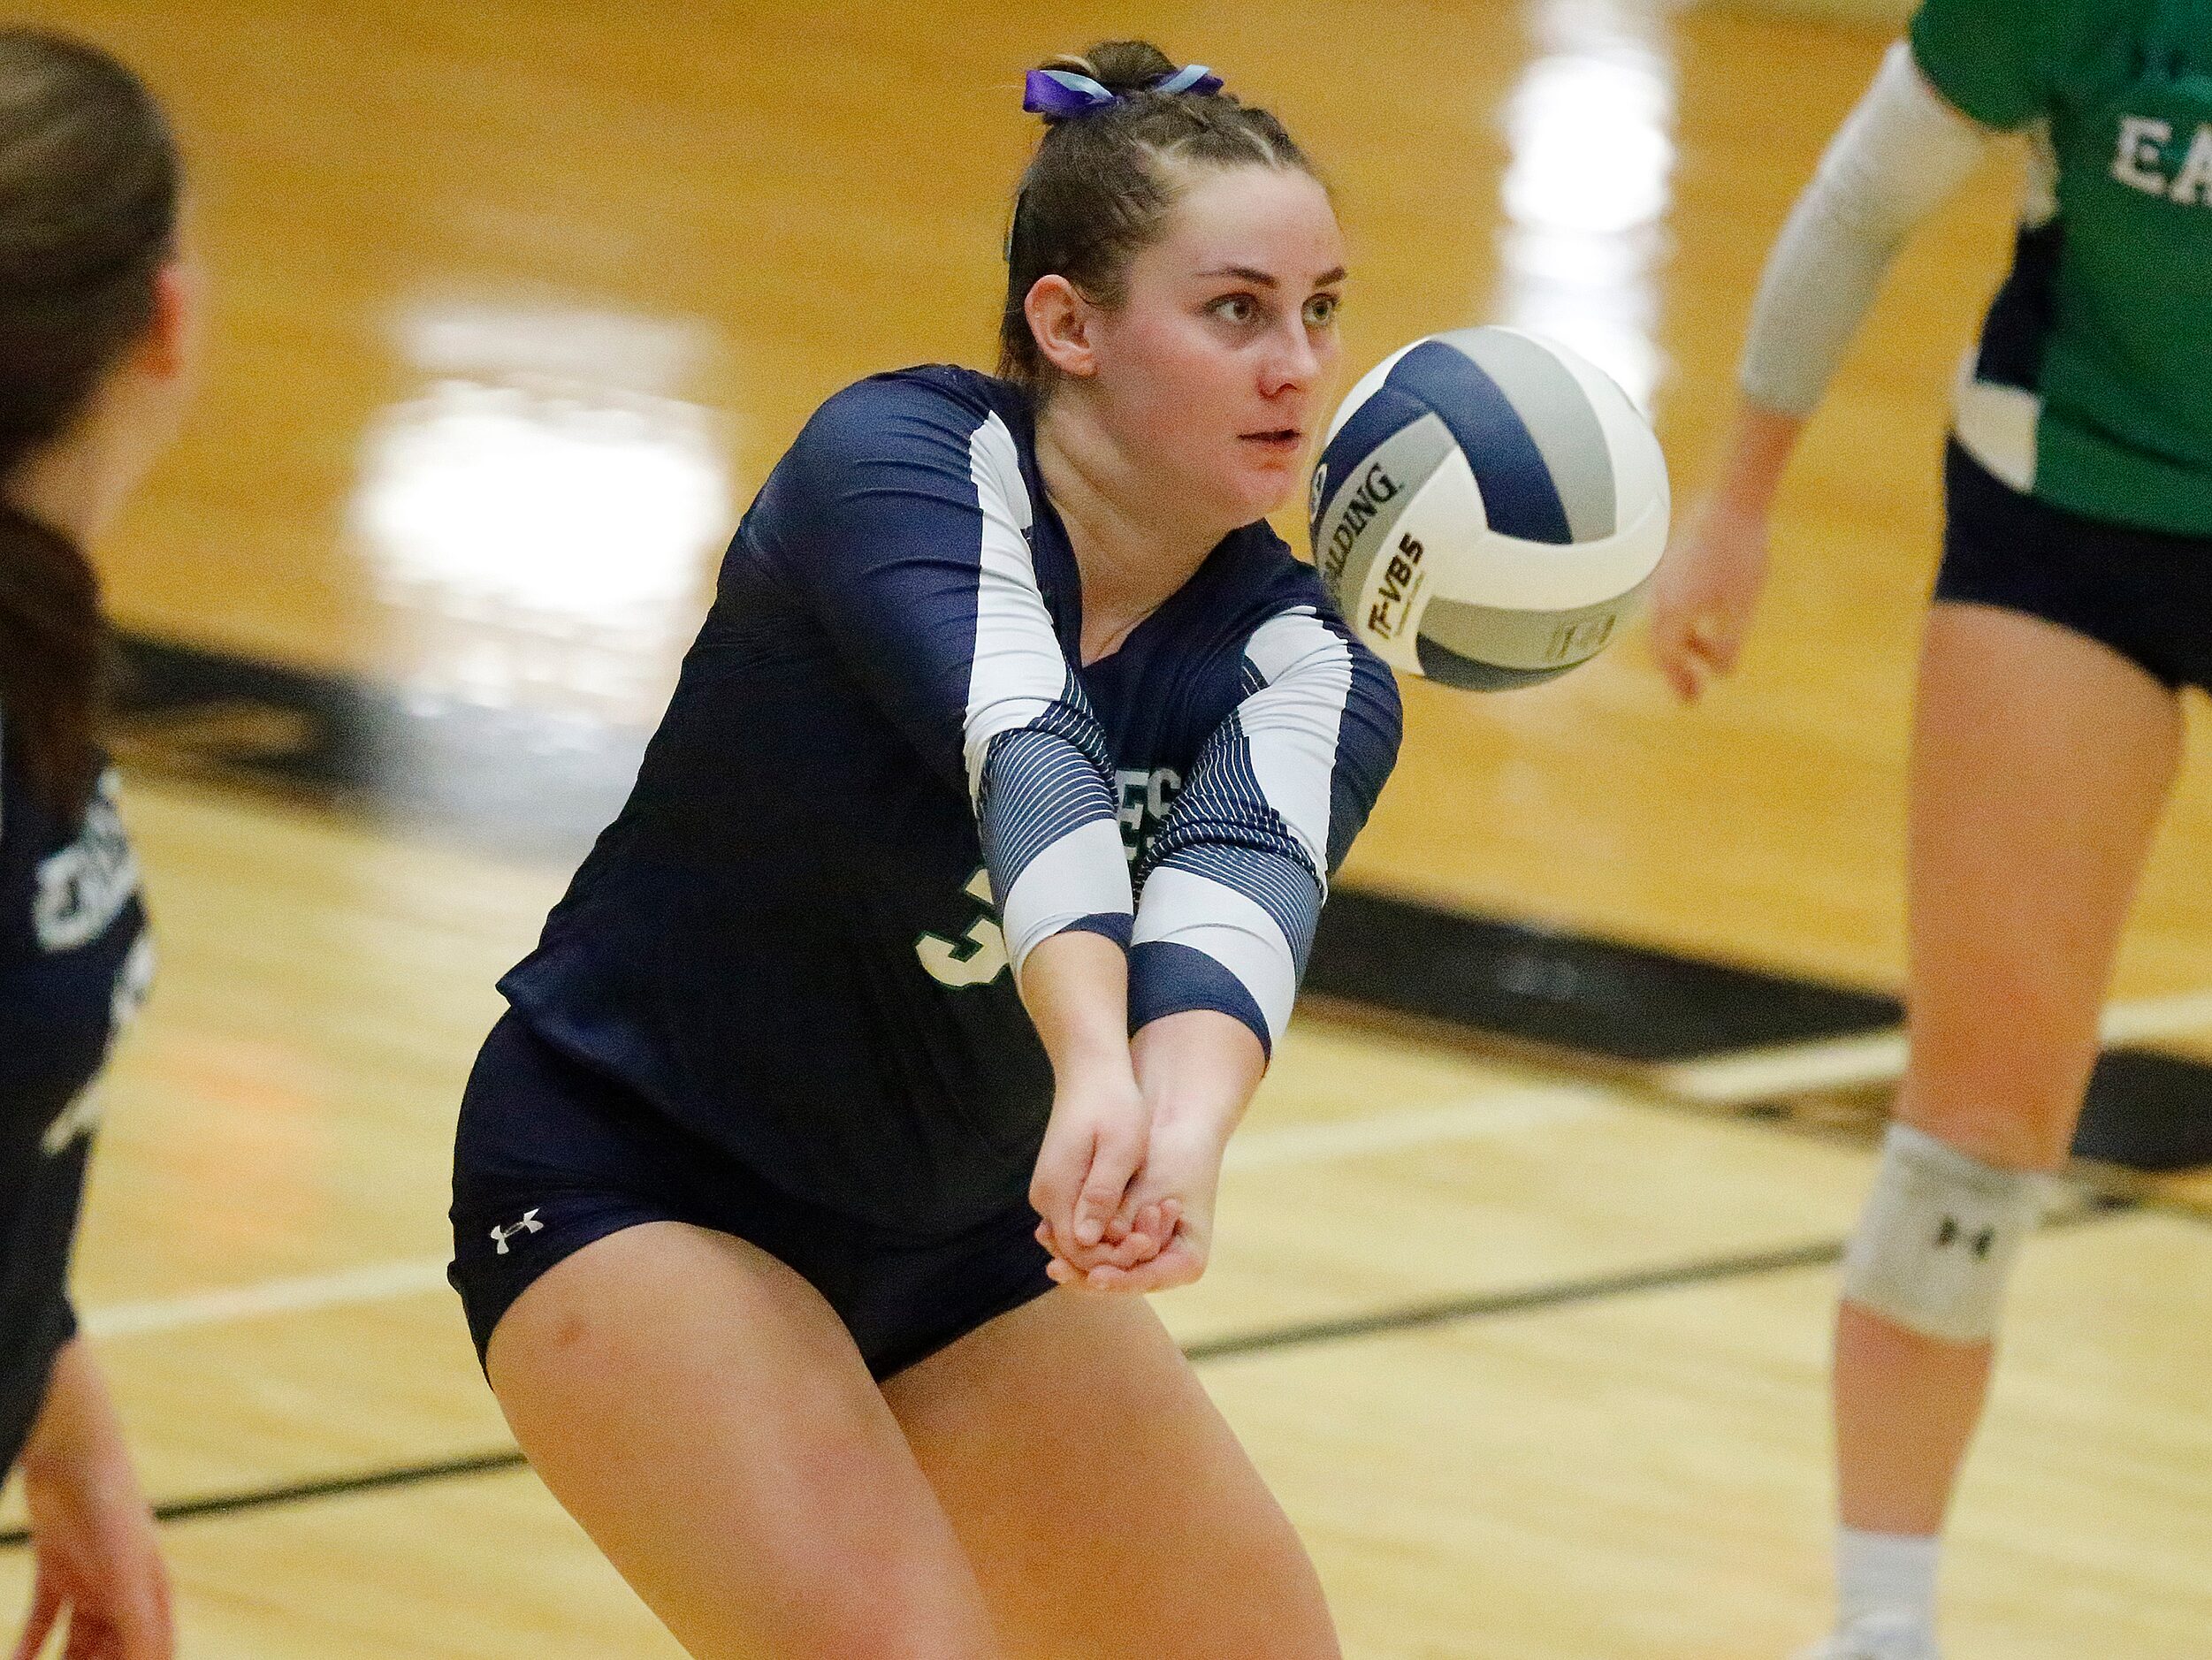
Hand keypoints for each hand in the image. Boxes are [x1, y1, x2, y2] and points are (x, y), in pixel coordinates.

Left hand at [13, 1446, 171, 1659]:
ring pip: (72, 1645)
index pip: (149, 1654)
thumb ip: (140, 1625)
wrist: (75, 1455)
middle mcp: (124, 1593)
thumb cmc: (113, 1509)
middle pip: (107, 1655)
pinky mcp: (56, 1569)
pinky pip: (41, 1623)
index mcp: (152, 1594)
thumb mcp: (127, 1574)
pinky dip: (25, 1648)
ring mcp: (90, 1582)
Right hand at [1028, 1073, 1167, 1275]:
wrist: (1091, 1071)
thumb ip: (1101, 1195)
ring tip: (1152, 1223)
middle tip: (1156, 1236)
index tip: (1149, 1243)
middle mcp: (1045, 1198)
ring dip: (1114, 1239)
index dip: (1114, 1258)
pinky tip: (1138, 1211)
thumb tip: (1088, 1240)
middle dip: (1117, 1252)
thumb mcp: (1118, 1150)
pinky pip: (1081, 1219)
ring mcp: (1051, 1191)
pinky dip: (1108, 1223)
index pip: (1079, 1253)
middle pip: (1077, 1250)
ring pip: (1080, 1237)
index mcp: (1056, 1193)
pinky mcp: (1061, 1184)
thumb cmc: (1112, 1105)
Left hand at [1051, 1110, 1224, 1294]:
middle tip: (1054, 1268)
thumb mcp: (1151, 1185)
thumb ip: (1120, 1215)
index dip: (1117, 1281)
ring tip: (1047, 1241)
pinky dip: (1079, 1238)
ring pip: (1107, 1266)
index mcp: (1188, 1262)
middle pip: (1121, 1280)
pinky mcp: (1130, 1236)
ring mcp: (1148, 1253)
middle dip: (1085, 1272)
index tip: (1093, 1277)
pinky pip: (1102, 1247)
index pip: (1145, 1281)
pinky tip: (1049, 1229)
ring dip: (1077, 1257)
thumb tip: (1085, 1239)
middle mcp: (1169, 1265)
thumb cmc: (1176, 1154)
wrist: (1185, 1124)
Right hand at [1648, 490, 1771, 703]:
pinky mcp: (1672, 566)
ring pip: (1664, 625)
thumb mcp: (1742, 606)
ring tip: (1704, 657)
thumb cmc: (1741, 555)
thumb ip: (1730, 642)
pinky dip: (1681, 625)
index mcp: (1673, 611)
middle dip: (1676, 669)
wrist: (1733, 501)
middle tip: (1693, 691)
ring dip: (1681, 646)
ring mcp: (1663, 580)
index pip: (1668, 657)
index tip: (1693, 701)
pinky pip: (1668, 607)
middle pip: (1660, 644)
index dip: (1678, 681)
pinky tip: (1704, 623)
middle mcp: (1660, 598)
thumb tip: (1724, 672)